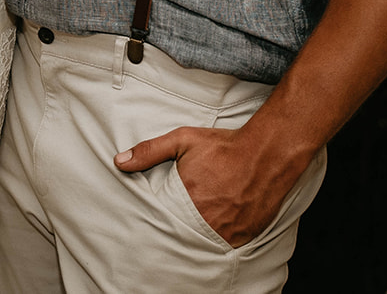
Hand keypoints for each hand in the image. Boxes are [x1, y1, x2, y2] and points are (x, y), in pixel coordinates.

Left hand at [113, 125, 297, 247]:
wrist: (267, 153)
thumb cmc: (224, 146)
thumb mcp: (182, 140)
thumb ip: (150, 151)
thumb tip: (119, 161)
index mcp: (187, 197)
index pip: (161, 219)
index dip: (156, 219)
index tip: (151, 220)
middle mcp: (206, 218)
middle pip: (181, 233)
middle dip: (175, 230)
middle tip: (172, 226)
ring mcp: (227, 230)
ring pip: (202, 242)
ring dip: (195, 237)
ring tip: (192, 228)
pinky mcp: (244, 235)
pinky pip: (225, 245)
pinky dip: (217, 240)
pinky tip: (213, 229)